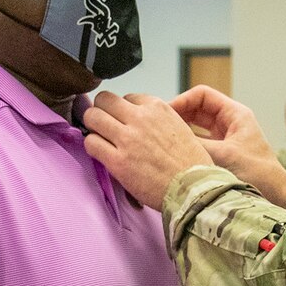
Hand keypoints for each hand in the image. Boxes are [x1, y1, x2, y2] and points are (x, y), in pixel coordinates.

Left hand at [82, 92, 212, 209]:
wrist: (194, 189)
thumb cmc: (191, 164)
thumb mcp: (180, 127)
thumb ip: (158, 119)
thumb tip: (137, 119)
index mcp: (158, 108)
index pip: (127, 97)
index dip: (123, 110)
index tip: (125, 122)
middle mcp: (141, 118)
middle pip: (104, 99)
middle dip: (102, 111)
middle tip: (104, 125)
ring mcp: (128, 139)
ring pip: (92, 117)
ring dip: (93, 127)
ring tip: (100, 138)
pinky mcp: (118, 161)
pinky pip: (91, 143)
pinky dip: (92, 147)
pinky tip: (101, 154)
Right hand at [170, 86, 285, 207]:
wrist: (277, 198)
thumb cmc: (259, 175)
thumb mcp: (223, 156)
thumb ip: (195, 144)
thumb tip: (167, 137)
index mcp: (235, 115)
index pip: (202, 95)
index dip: (182, 101)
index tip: (166, 113)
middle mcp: (229, 124)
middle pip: (196, 110)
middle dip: (178, 116)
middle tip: (159, 127)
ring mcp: (225, 140)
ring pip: (196, 128)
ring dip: (180, 132)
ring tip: (162, 140)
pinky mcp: (221, 156)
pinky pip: (198, 145)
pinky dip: (186, 147)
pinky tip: (173, 155)